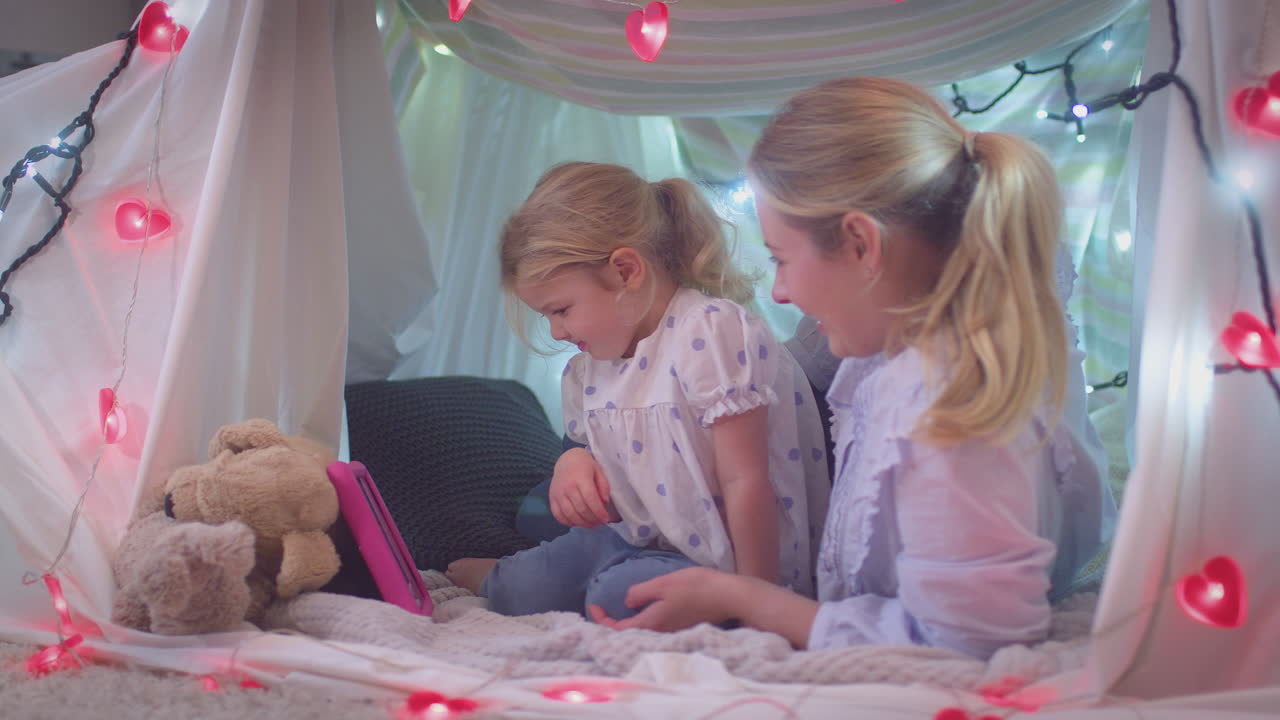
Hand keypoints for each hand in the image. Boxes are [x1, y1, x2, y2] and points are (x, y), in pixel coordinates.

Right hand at [549, 447, 617, 527]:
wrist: (567, 460)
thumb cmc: (585, 466)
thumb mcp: (599, 471)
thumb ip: (603, 486)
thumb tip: (604, 502)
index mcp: (580, 478)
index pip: (590, 499)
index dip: (599, 512)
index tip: (606, 519)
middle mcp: (567, 486)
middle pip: (581, 509)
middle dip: (592, 519)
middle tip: (600, 523)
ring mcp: (557, 493)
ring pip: (570, 514)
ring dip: (582, 523)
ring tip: (592, 525)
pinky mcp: (551, 498)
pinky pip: (558, 515)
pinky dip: (568, 522)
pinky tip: (578, 522)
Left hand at [587, 567, 739, 631]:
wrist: (726, 597)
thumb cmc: (694, 587)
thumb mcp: (662, 583)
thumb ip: (640, 593)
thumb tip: (627, 602)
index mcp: (650, 623)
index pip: (617, 629)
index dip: (602, 620)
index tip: (594, 605)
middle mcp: (658, 634)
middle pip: (627, 636)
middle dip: (611, 626)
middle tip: (602, 611)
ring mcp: (669, 634)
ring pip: (640, 635)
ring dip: (626, 626)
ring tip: (617, 612)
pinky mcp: (678, 630)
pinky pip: (652, 631)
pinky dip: (640, 624)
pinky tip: (641, 613)